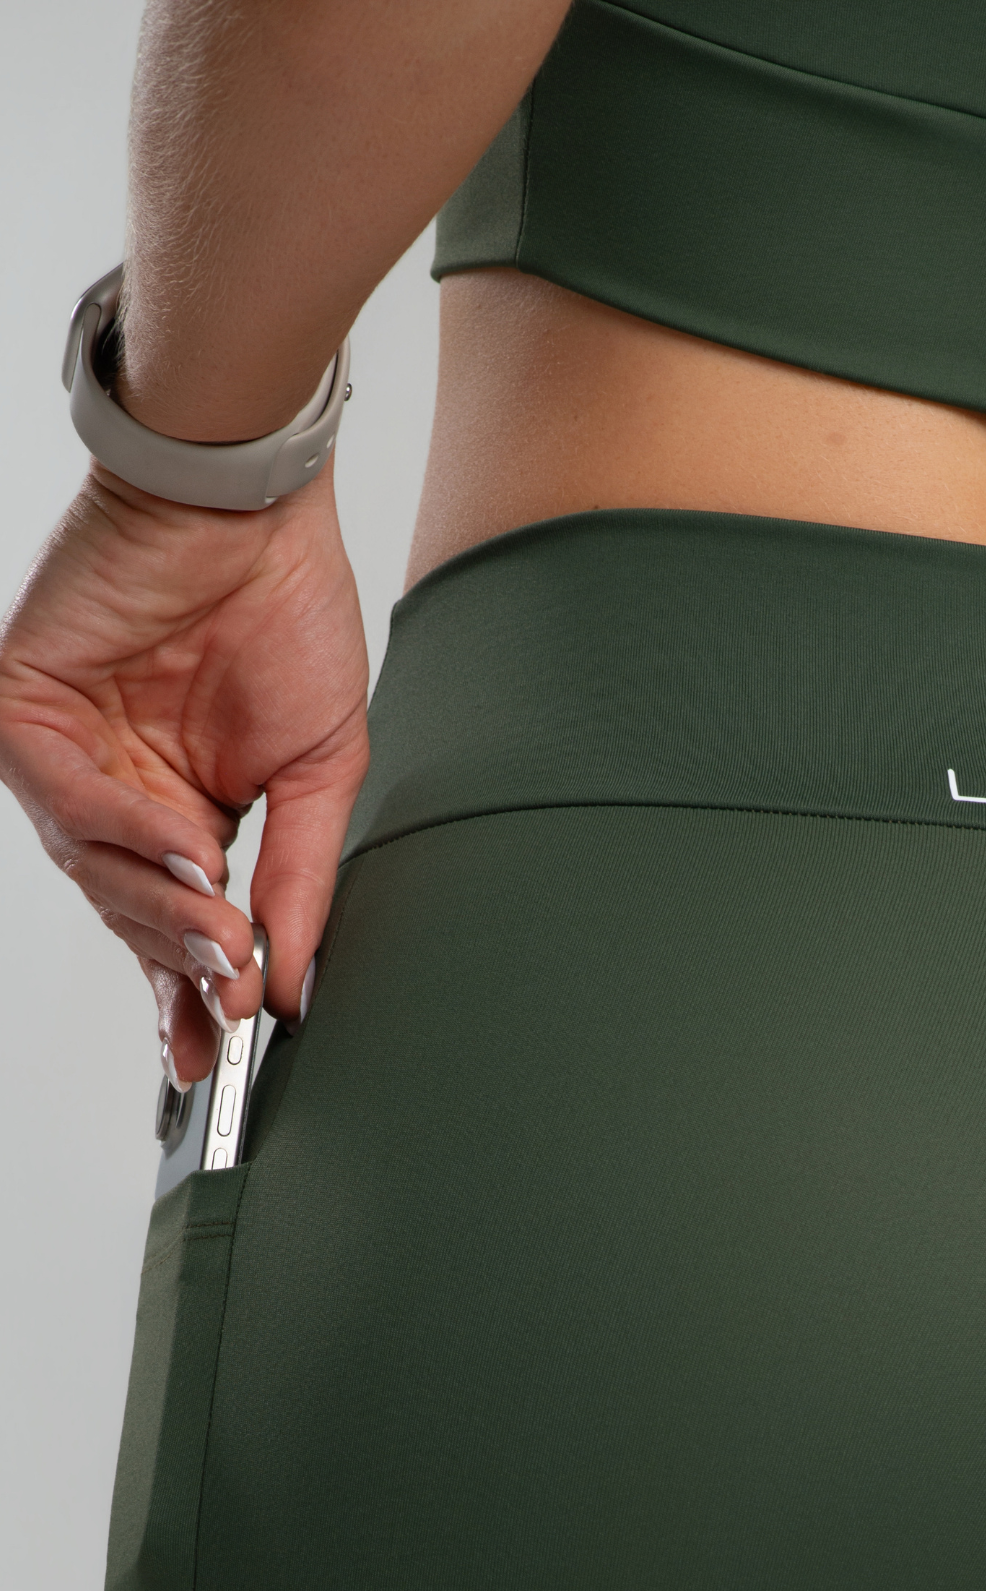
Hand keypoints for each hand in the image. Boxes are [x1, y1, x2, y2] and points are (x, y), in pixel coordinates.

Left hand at [0, 460, 368, 1084]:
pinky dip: (131, 834)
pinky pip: (68, 801)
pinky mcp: (20, 709)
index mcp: (178, 812)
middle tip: (239, 993)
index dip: (193, 997)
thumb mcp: (318, 773)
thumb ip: (297, 879)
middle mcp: (112, 791)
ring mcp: (63, 755)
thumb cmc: (286, 610)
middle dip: (186, 965)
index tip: (223, 1051)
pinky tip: (193, 850)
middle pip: (130, 913)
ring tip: (227, 934)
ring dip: (163, 910)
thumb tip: (294, 980)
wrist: (251, 506)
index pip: (172, 926)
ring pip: (94, 872)